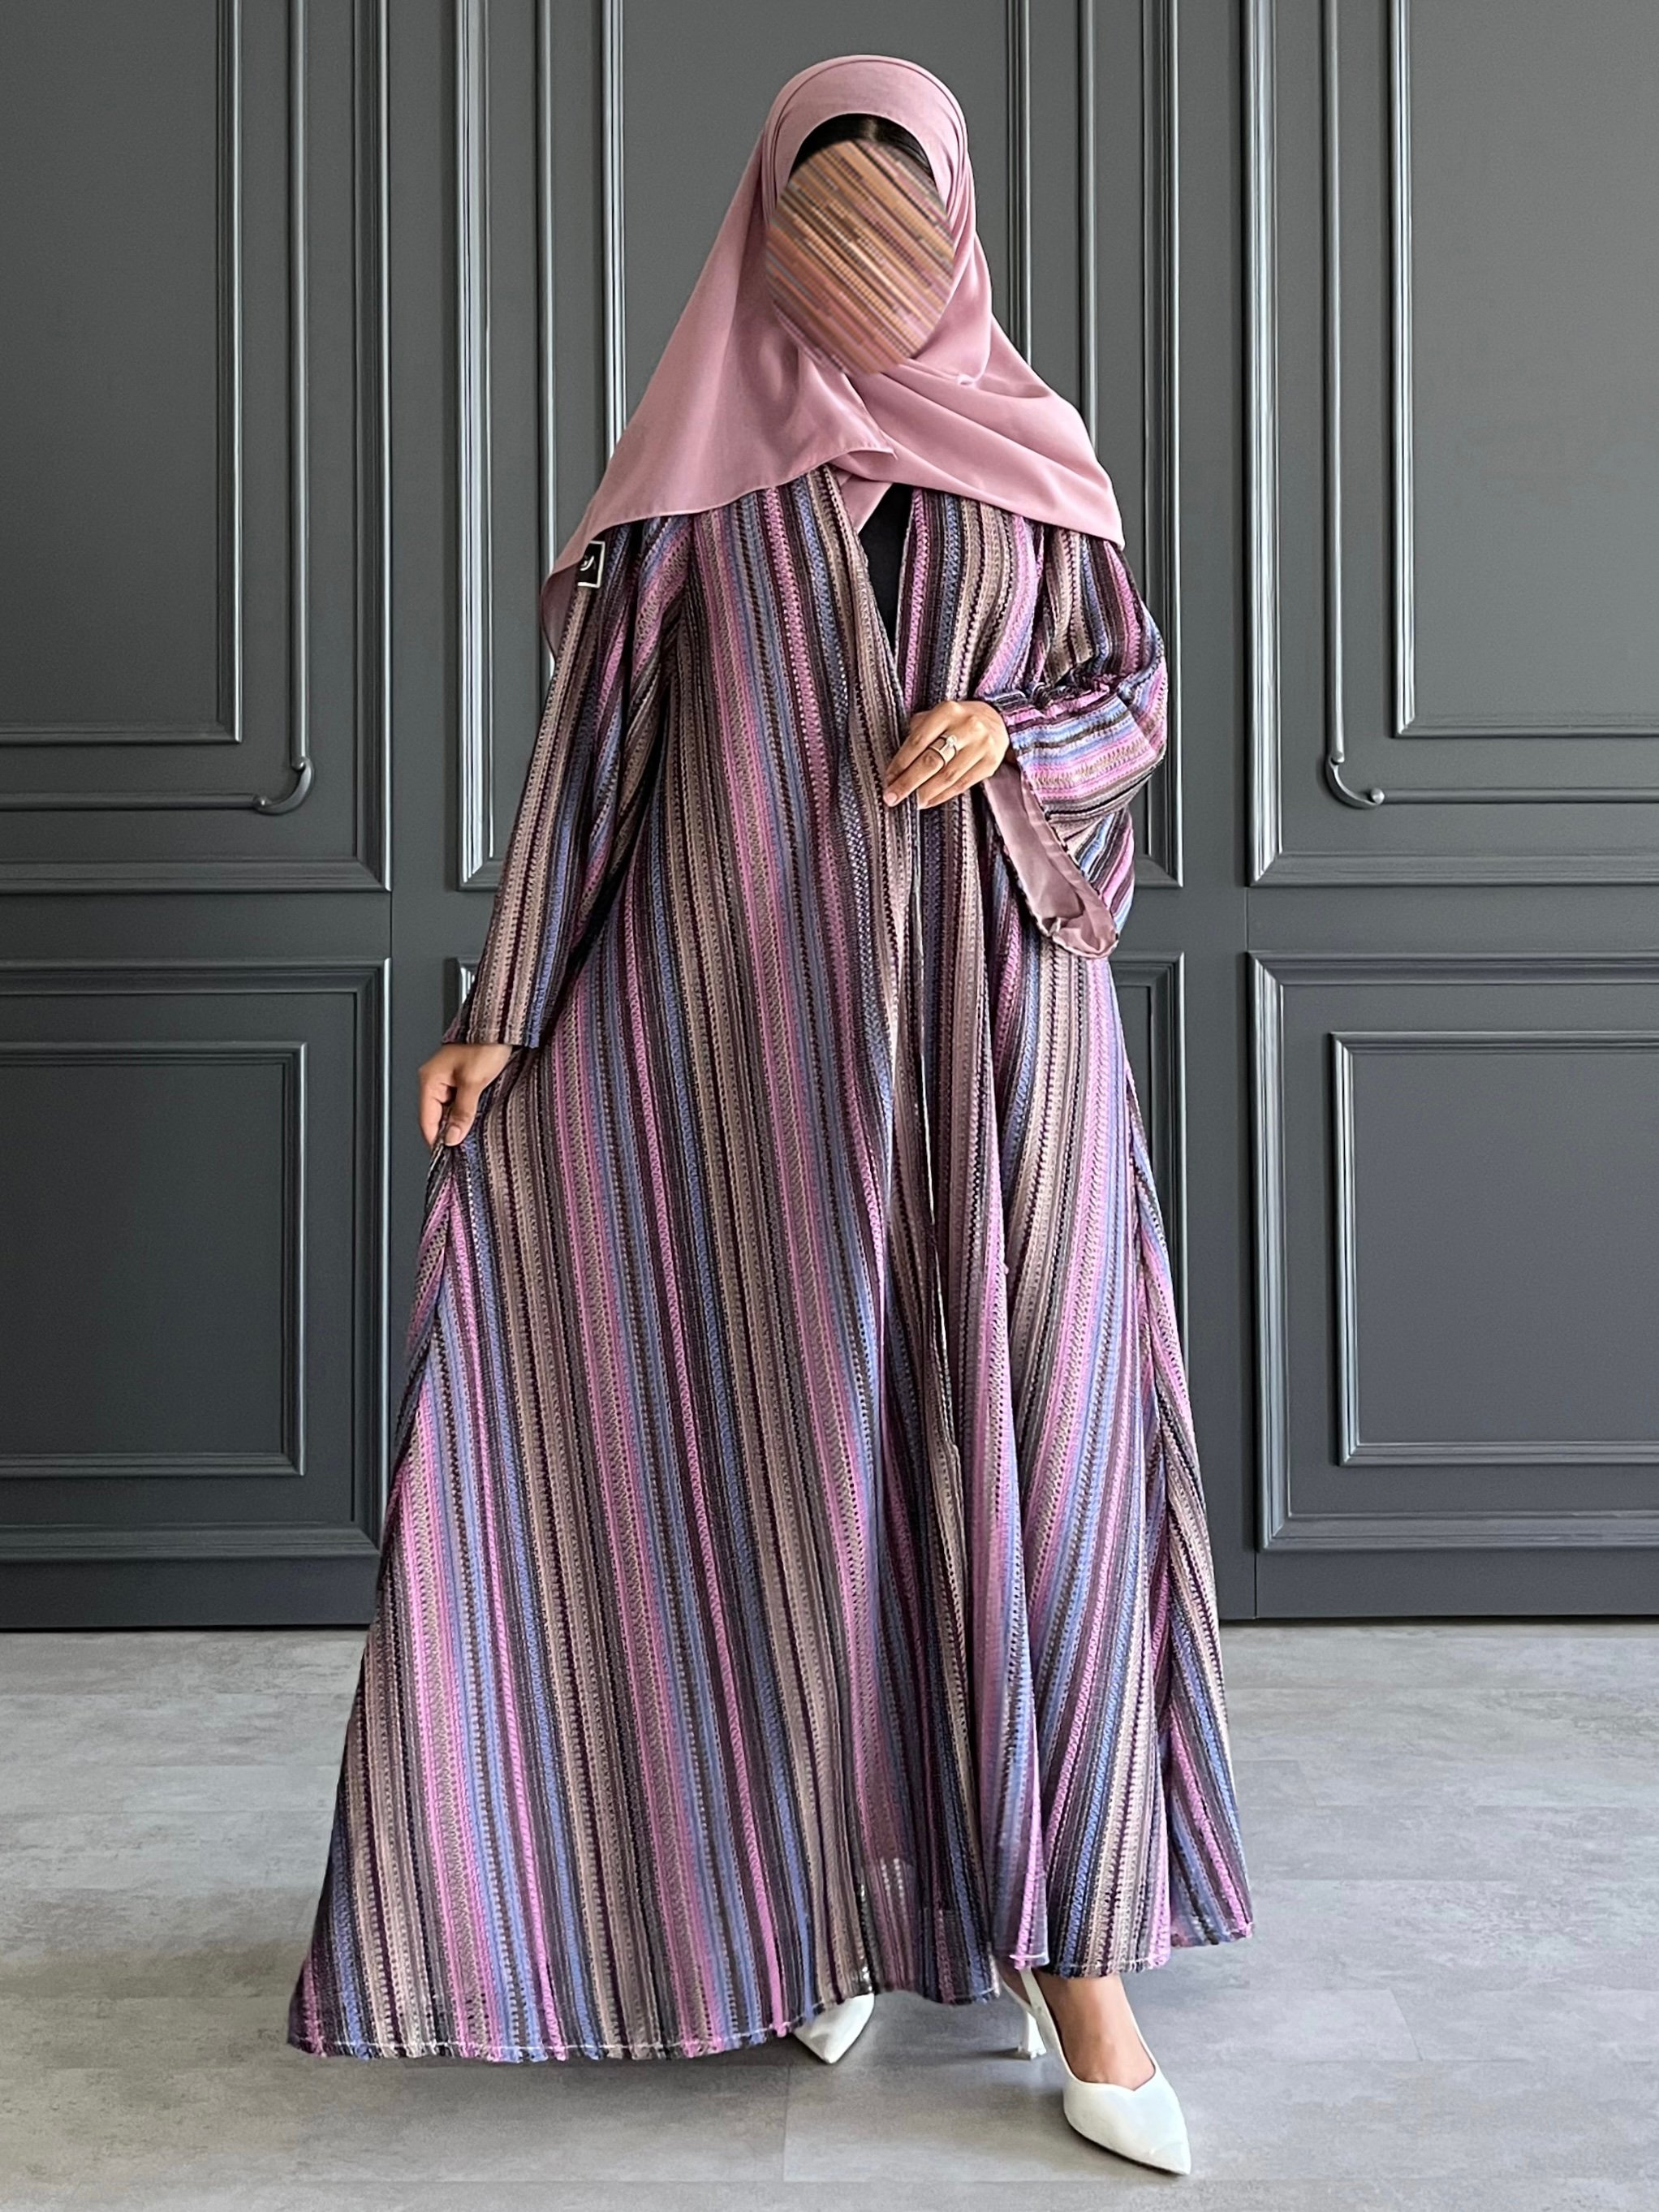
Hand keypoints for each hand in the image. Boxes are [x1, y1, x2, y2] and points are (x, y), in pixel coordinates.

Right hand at [418, 1041, 515, 1147]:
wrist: (502, 1026)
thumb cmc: (485, 1044)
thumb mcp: (474, 1083)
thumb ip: (462, 1112)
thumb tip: (452, 1136)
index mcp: (430, 1079)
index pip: (426, 1120)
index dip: (436, 1140)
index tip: (447, 1155)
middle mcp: (435, 1079)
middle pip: (437, 1117)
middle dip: (452, 1130)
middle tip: (467, 1146)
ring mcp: (448, 1079)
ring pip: (450, 1110)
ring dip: (462, 1120)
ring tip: (475, 1130)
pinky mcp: (462, 1078)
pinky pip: (460, 1101)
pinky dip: (469, 1110)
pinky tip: (479, 1115)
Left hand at [882, 699, 1009, 809]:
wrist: (996, 720)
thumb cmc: (957, 721)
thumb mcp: (938, 716)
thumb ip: (919, 732)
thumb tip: (897, 768)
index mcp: (948, 711)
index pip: (918, 741)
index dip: (900, 763)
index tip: (888, 779)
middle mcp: (967, 726)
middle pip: (931, 761)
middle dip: (908, 782)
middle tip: (892, 797)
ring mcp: (981, 745)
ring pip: (947, 776)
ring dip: (925, 793)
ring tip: (910, 803)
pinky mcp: (990, 762)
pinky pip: (962, 784)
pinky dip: (942, 796)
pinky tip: (929, 801)